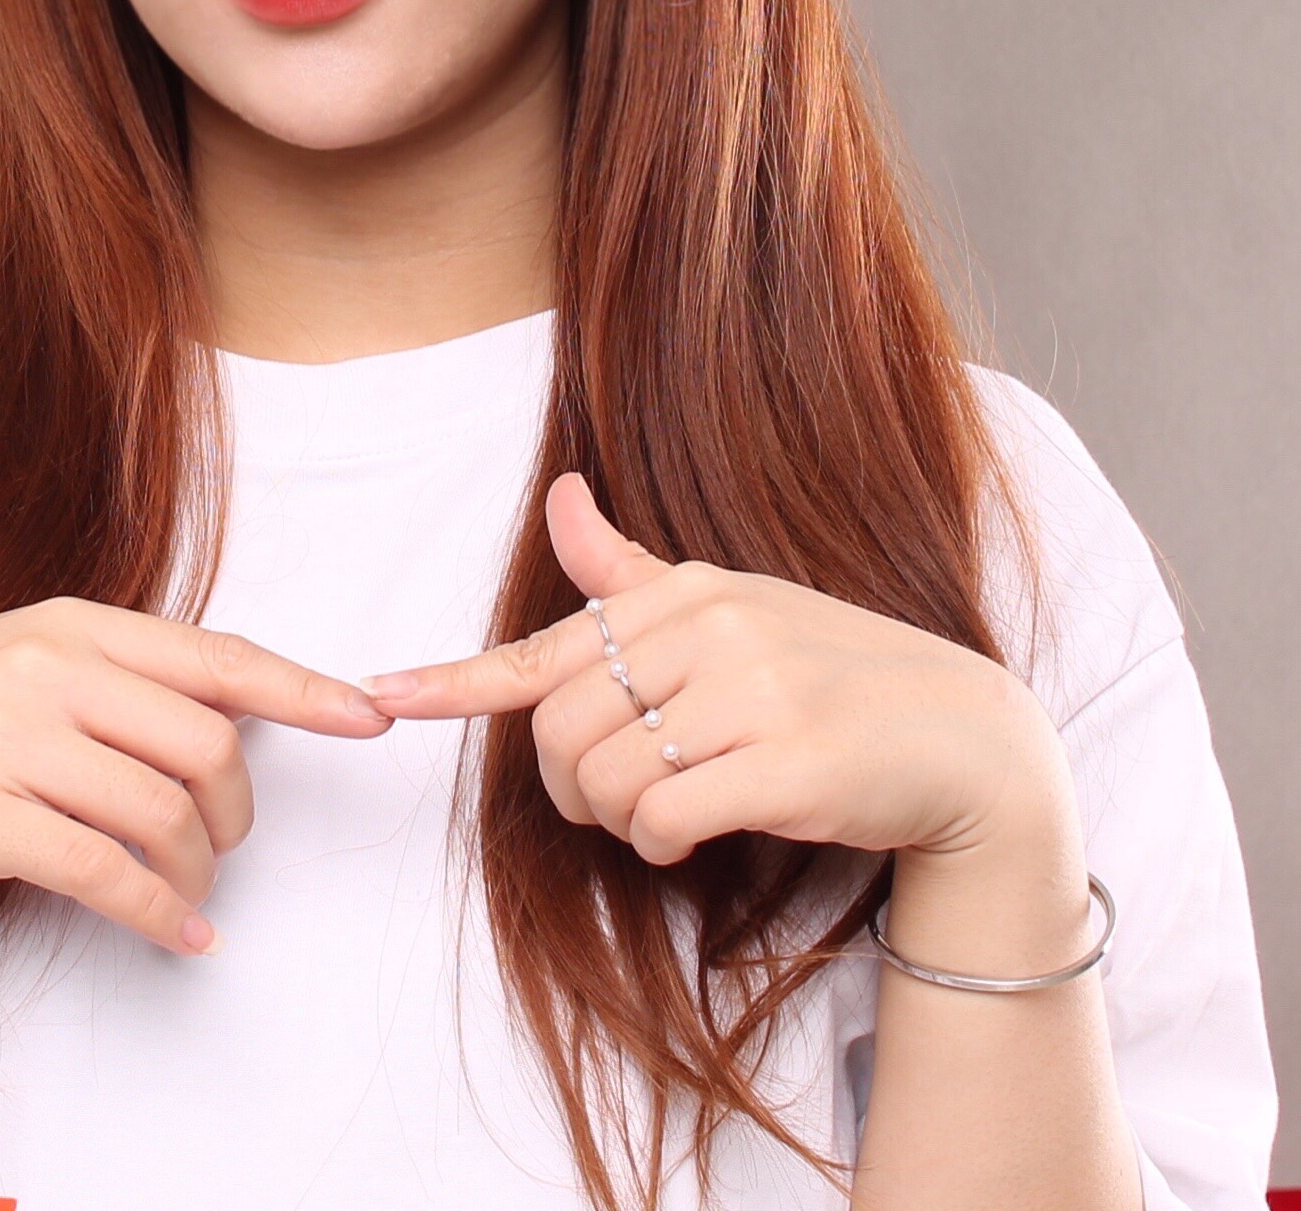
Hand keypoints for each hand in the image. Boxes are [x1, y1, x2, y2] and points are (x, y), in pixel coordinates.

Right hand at [0, 598, 394, 956]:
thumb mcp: (18, 659)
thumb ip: (111, 675)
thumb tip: (224, 710)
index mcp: (73, 624)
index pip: (217, 654)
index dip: (304, 689)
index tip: (371, 717)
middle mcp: (49, 668)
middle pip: (207, 744)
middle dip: (238, 811)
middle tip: (223, 845)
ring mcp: (11, 740)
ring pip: (162, 814)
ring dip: (196, 872)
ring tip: (188, 896)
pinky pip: (102, 872)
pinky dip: (155, 911)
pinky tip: (176, 934)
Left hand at [359, 474, 1068, 867]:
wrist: (962, 742)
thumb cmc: (828, 676)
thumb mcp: (732, 611)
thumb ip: (632, 575)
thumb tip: (563, 495)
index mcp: (686, 593)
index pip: (549, 647)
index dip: (456, 681)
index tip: (379, 697)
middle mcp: (711, 629)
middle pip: (563, 732)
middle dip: (570, 787)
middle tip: (618, 803)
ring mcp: (752, 692)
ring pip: (607, 781)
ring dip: (620, 821)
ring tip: (670, 812)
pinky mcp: (786, 763)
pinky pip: (661, 821)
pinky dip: (660, 845)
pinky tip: (698, 835)